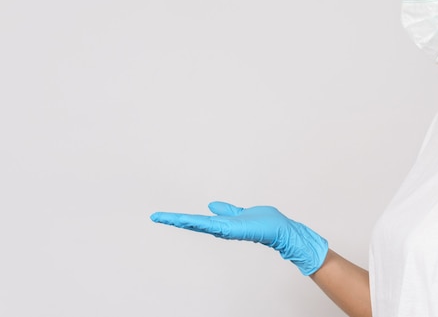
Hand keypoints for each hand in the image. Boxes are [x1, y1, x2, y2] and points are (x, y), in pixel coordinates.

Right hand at [150, 201, 328, 275]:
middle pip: (194, 224)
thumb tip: (212, 205)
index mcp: (222, 223)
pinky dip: (200, 223)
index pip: (197, 221)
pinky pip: (214, 225)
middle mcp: (222, 228)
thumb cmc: (266, 223)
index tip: (162, 216)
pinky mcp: (234, 229)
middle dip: (174, 220)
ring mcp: (227, 230)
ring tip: (164, 217)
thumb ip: (227, 210)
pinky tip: (188, 221)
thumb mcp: (241, 213)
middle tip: (155, 216)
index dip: (180, 218)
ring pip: (200, 225)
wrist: (282, 231)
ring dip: (182, 221)